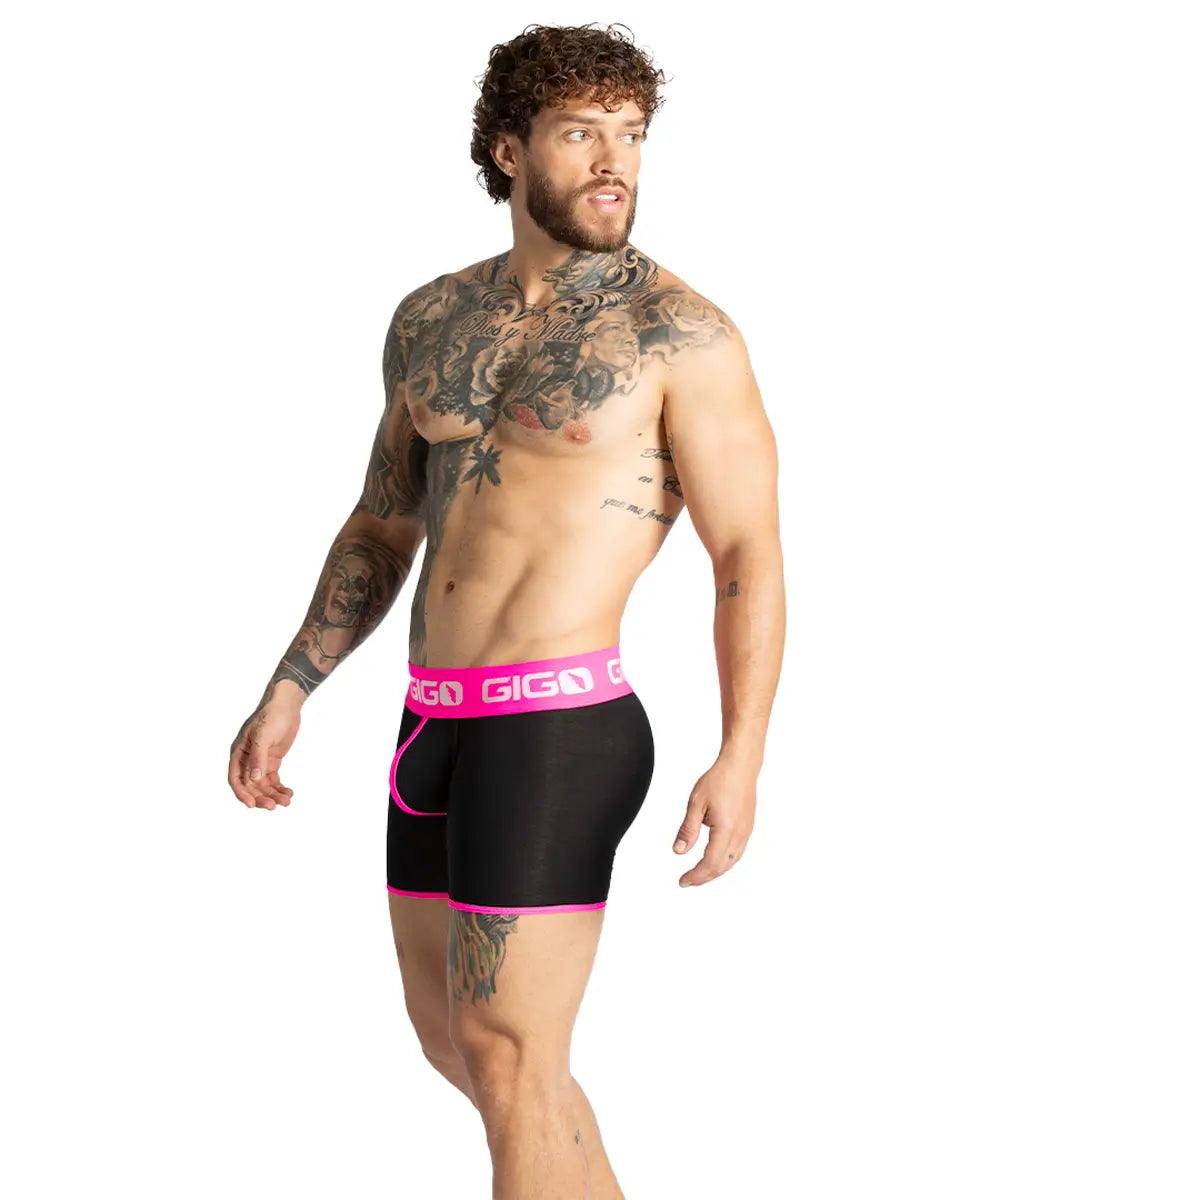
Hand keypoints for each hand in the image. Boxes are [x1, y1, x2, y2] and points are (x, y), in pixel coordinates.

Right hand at [227, 684, 300, 809]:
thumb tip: (253, 779)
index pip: (235, 779)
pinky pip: (273, 780)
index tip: (253, 805)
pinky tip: (289, 793)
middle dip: (261, 797)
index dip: (242, 794)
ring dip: (273, 795)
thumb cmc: (272, 716)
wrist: (287, 704)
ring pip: (263, 785)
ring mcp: (260, 761)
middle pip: (250, 785)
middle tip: (274, 806)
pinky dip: (279, 788)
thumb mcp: (264, 735)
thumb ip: (258, 757)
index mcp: (239, 753)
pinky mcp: (272, 761)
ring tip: (286, 801)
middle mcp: (247, 759)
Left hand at [672, 752, 757, 886]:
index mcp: (726, 830)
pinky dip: (725, 861)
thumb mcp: (696, 803)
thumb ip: (688, 830)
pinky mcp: (747, 827)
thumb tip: (679, 851)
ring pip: (731, 861)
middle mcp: (739, 834)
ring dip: (715, 871)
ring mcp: (746, 831)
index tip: (683, 881)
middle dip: (704, 877)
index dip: (696, 875)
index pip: (710, 863)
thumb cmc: (720, 779)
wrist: (741, 765)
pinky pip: (737, 852)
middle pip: (722, 867)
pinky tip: (716, 859)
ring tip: (699, 873)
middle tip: (688, 881)